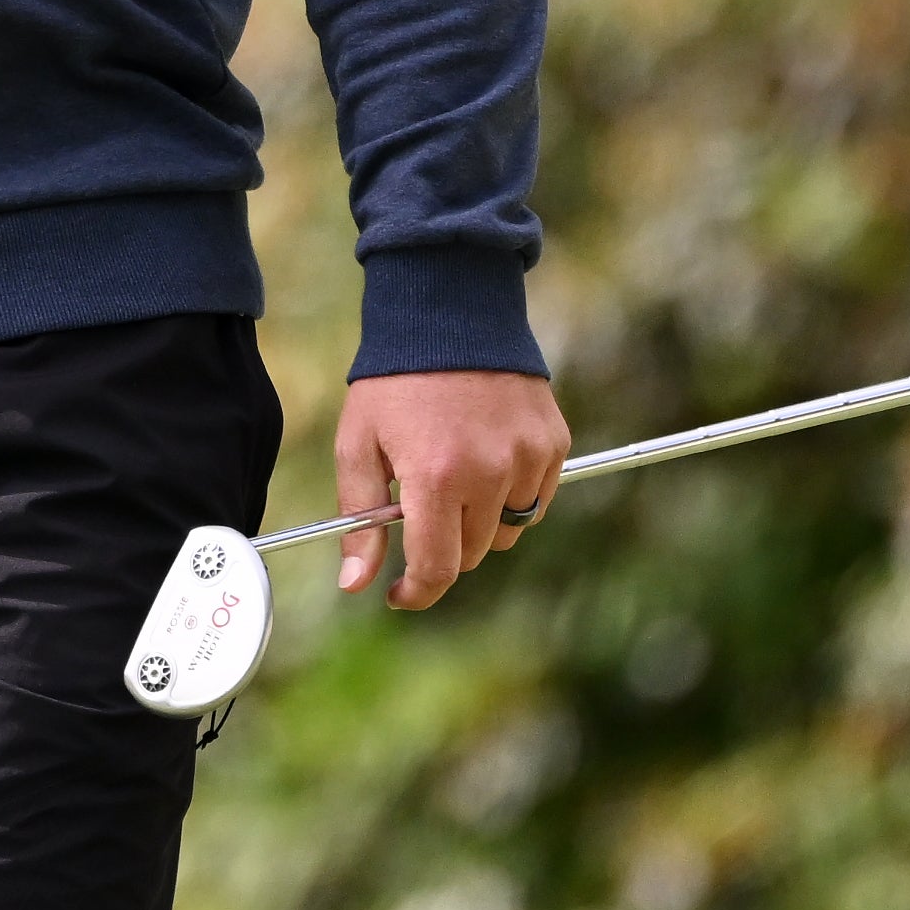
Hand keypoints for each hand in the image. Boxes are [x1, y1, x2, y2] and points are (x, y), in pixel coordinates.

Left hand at [330, 368, 570, 609]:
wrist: (448, 315)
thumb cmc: (392, 383)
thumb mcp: (357, 445)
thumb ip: (358, 520)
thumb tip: (356, 585)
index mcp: (435, 476)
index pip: (437, 567)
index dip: (416, 592)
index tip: (398, 594)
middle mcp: (489, 472)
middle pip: (471, 554)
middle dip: (440, 546)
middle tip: (418, 512)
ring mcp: (528, 457)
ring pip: (507, 532)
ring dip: (477, 524)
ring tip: (451, 480)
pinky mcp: (554, 443)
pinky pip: (536, 499)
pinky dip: (510, 497)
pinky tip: (484, 463)